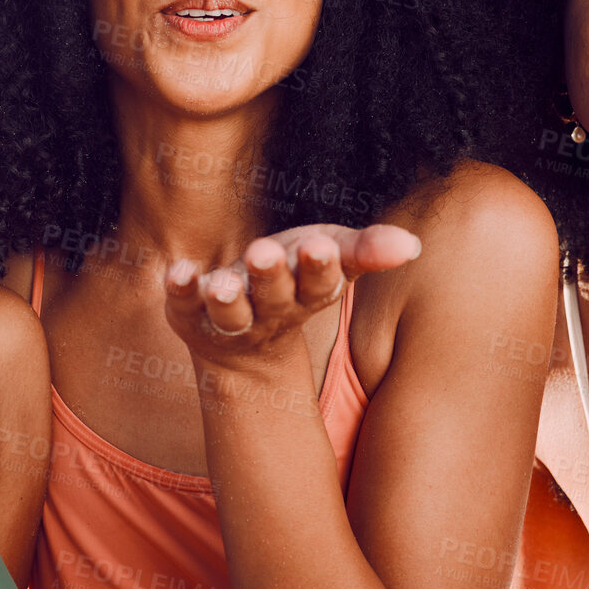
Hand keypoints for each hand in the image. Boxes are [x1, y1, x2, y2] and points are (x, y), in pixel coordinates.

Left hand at [163, 223, 421, 367]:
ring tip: (220, 282)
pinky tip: (177, 271)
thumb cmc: (295, 279)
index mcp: (307, 295)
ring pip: (229, 312)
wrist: (244, 344)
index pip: (318, 285)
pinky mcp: (190, 313)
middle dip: (269, 276)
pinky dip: (179, 289)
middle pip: (272, 297)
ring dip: (225, 297)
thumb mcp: (332, 258)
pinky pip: (182, 304)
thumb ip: (367, 249)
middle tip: (263, 252)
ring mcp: (228, 317)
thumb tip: (412, 244)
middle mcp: (269, 310)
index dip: (318, 268)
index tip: (320, 247)